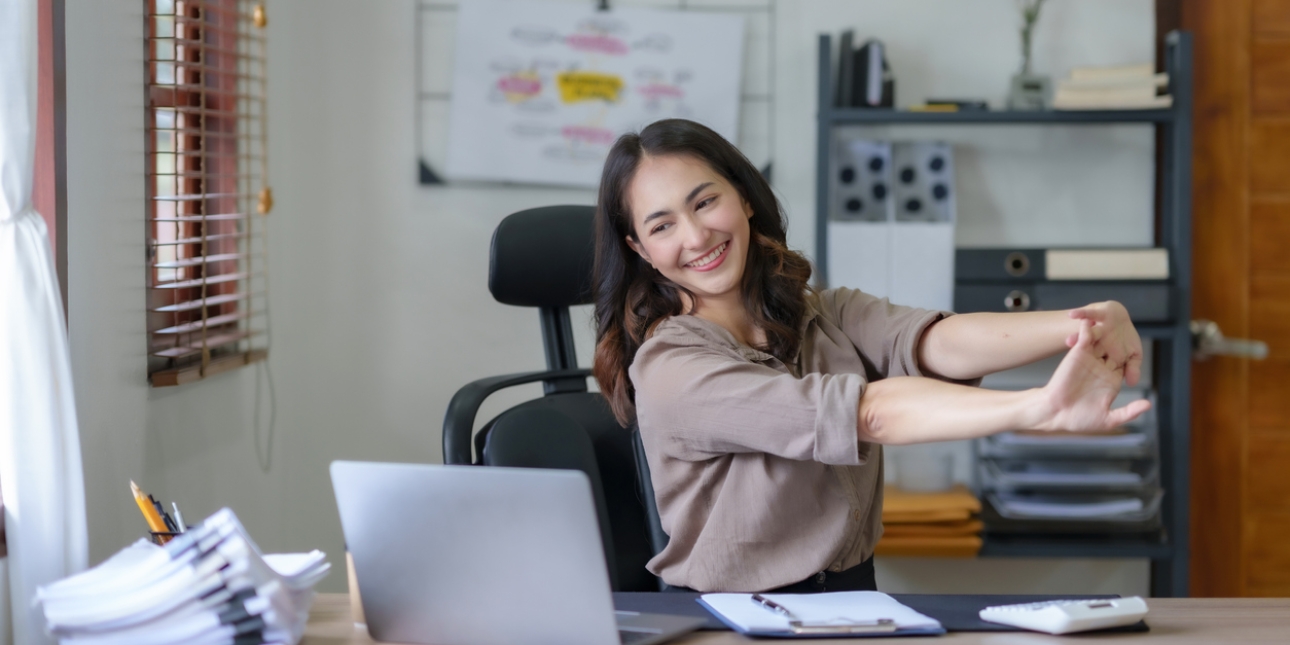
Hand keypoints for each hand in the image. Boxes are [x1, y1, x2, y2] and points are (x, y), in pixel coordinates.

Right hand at [1036, 319, 1151, 431]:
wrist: (1056, 413)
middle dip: (1120, 341)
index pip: (1126, 367)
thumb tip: (1148, 405)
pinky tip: (1094, 318)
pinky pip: (1086, 337)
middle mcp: (1101, 369)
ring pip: (1101, 342)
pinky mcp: (1077, 353)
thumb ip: (1129, 412)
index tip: (1139, 350)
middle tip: (1127, 328)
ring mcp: (1090, 360)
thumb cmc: (1080, 419)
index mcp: (1110, 382)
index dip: (1133, 359)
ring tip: (1113, 316)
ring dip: (1106, 330)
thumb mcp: (1109, 418)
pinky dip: (1088, 327)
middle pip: (1115, 351)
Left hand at [1065, 301, 1143, 386]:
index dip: (1091, 373)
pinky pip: (1089, 314)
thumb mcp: (1134, 355)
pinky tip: (1072, 314)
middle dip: (1080, 357)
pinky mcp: (1098, 315)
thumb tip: (1132, 383)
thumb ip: (1132, 368)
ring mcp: (1097, 330)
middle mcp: (1097, 344)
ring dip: (1077, 337)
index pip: (1098, 366)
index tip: (1081, 381)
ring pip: (1086, 335)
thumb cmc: (1125, 341)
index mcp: (1103, 356)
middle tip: (1070, 364)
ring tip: (1069, 341)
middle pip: (1087, 351)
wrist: (1120, 319)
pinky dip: (1081, 313)